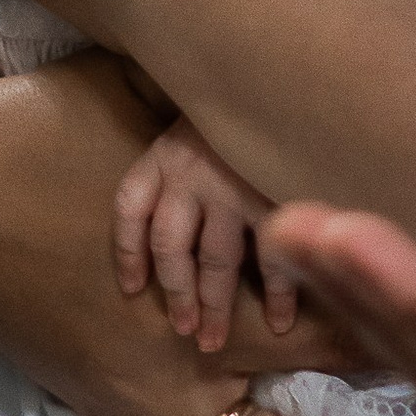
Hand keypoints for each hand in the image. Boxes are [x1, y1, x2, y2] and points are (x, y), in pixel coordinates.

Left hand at [115, 117, 294, 356]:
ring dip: (216, 307)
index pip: (129, 211)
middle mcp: (188, 174)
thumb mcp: (199, 121)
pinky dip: (276, 295)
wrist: (288, 72)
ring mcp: (229, 188)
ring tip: (212, 342)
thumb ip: (185, 162)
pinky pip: (270, 259)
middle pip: (170, 249)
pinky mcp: (272, 199)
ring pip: (215, 263)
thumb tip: (178, 218)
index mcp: (162, 156)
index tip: (132, 289)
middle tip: (185, 332)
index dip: (127, 254)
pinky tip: (277, 322)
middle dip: (177, 296)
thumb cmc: (240, 104)